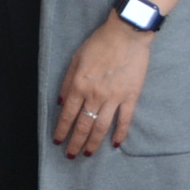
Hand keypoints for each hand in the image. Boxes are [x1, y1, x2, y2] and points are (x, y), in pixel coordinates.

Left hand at [54, 16, 151, 157]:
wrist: (126, 34)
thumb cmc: (99, 44)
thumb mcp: (75, 59)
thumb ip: (67, 83)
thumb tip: (61, 103)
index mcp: (79, 86)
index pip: (67, 115)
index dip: (62, 130)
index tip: (58, 142)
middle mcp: (94, 96)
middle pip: (83, 125)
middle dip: (75, 142)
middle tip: (71, 155)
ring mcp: (114, 98)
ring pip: (101, 127)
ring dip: (94, 143)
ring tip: (88, 154)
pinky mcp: (131, 97)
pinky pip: (125, 120)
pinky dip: (120, 133)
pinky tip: (115, 144)